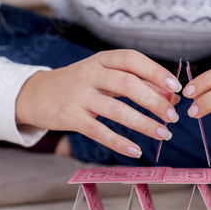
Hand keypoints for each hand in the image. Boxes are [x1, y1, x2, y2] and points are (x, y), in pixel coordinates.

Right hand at [16, 49, 181, 157]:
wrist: (36, 94)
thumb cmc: (78, 84)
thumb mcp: (103, 76)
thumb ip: (134, 82)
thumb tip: (170, 95)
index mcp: (101, 59)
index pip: (132, 60)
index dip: (155, 72)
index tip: (175, 87)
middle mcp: (90, 73)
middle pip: (127, 84)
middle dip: (154, 101)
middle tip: (173, 117)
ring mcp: (78, 95)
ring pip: (116, 110)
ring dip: (143, 123)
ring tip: (164, 134)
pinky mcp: (70, 117)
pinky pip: (98, 131)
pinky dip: (119, 142)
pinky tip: (136, 150)